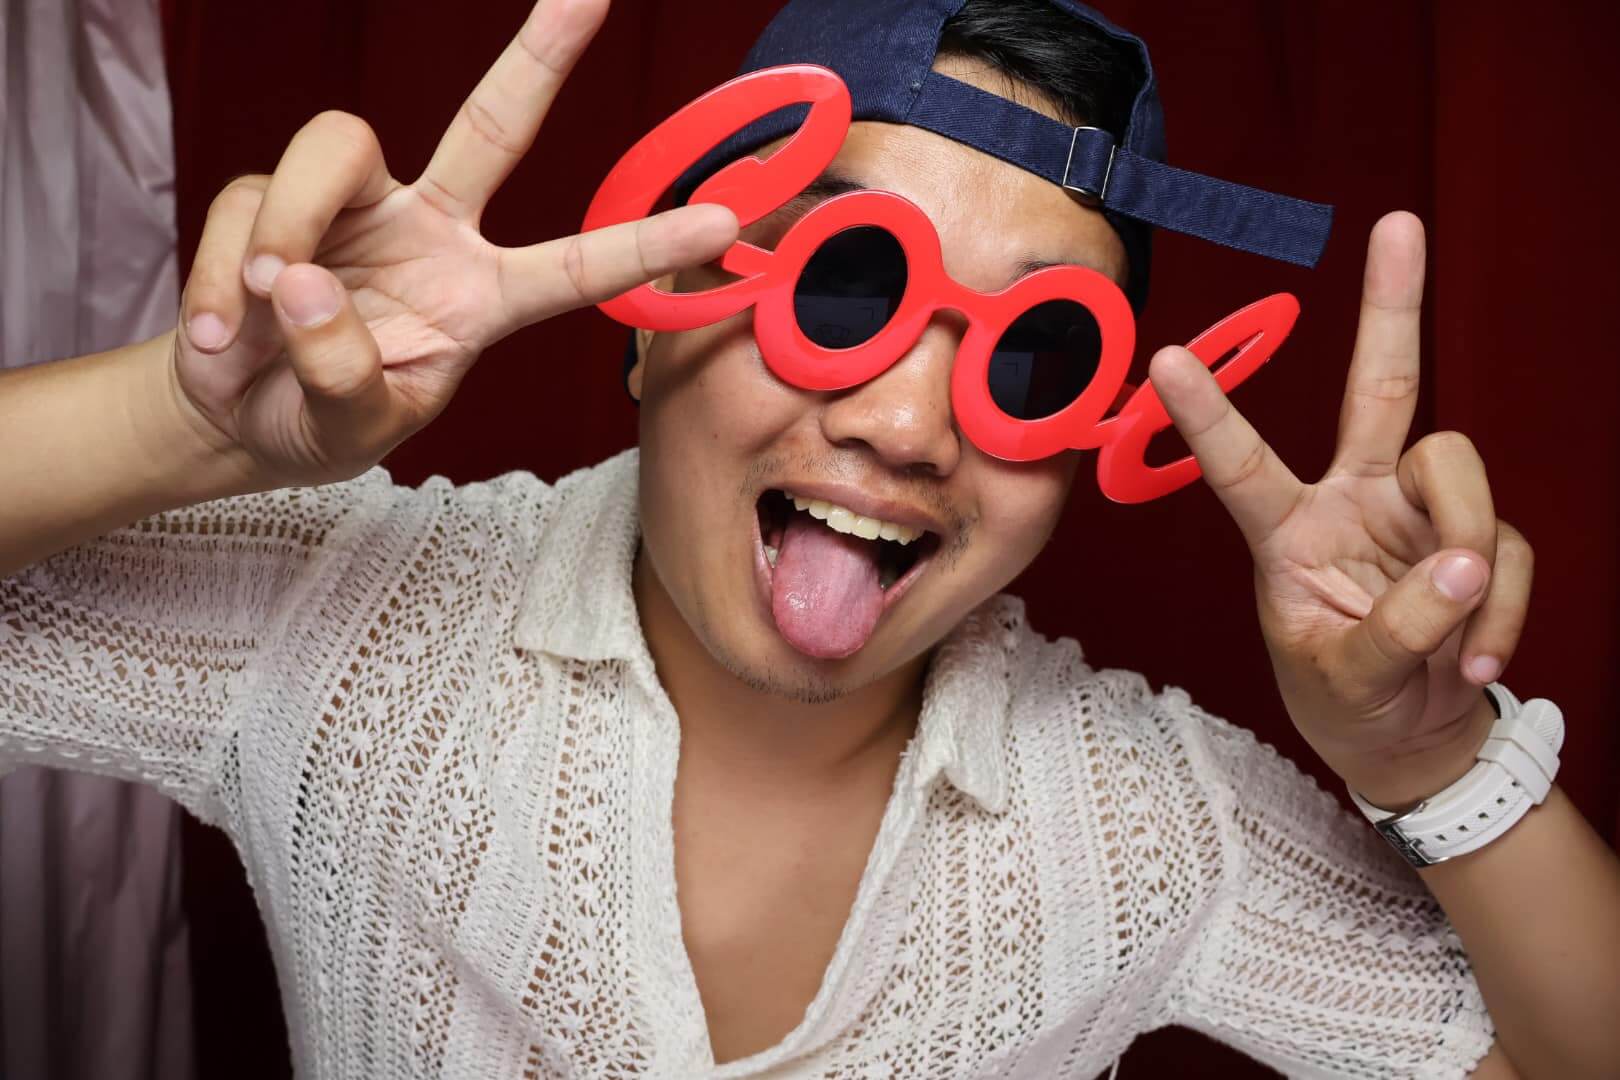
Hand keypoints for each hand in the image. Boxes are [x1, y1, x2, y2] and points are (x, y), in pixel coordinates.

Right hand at [171, 0, 736, 488]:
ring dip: (290, 223)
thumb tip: (302, 280)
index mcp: (482, 298)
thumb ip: (343, 376)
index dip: (643, 243)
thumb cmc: (317, 423)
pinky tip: (218, 333)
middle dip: (542, 56)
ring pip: (336, 146)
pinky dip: (220, 273)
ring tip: (256, 311)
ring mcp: (357, 206)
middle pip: (493, 126)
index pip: (574, 268)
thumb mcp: (350, 431)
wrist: (234, 419)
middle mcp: (433, 232)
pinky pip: (247, 204)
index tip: (722, 219)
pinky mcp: (272, 195)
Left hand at [1151, 212, 1533, 810]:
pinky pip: (1506, 549)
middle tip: (1399, 224)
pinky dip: (1500, 614)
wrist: (1406, 740)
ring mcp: (1418, 512)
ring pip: (1458, 470)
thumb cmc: (1344, 700)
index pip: (1242, 465)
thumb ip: (1395, 630)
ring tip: (1453, 645)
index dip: (1207, 413)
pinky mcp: (1477, 538)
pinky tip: (1472, 663)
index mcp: (1287, 531)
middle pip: (1381, 389)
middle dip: (1391, 308)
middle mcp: (1352, 499)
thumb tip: (1461, 567)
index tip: (1163, 356)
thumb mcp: (1343, 680)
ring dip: (1467, 557)